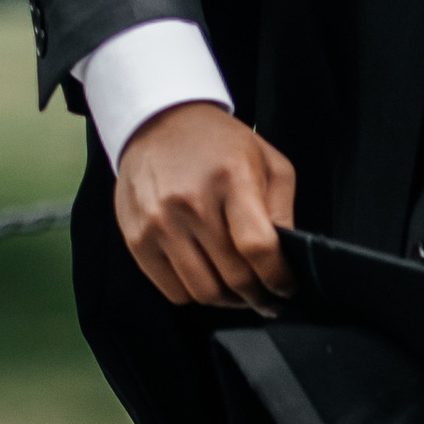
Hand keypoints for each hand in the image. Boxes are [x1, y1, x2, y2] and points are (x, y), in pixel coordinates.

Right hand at [113, 101, 295, 307]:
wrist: (159, 122)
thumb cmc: (217, 143)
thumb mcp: (267, 160)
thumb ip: (282, 209)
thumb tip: (286, 257)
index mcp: (231, 179)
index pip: (257, 247)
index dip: (278, 277)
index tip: (286, 287)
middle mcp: (191, 203)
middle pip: (233, 277)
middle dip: (258, 296)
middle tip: (267, 295)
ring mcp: (160, 224)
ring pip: (204, 292)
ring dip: (228, 301)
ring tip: (238, 291)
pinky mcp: (138, 239)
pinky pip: (174, 291)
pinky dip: (196, 294)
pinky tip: (207, 277)